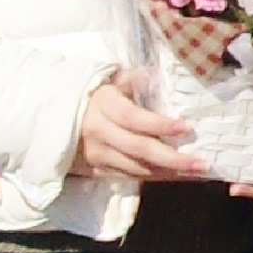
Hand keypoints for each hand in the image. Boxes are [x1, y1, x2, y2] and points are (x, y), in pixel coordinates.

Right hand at [68, 76, 206, 183]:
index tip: (186, 128)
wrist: (51, 118)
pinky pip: (129, 177)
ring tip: (195, 172)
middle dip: (173, 158)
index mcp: (103, 105)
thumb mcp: (107, 81)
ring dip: (168, 172)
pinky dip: (154, 178)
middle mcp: (99, 132)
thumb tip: (154, 74)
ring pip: (136, 168)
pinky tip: (175, 176)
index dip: (160, 124)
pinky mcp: (95, 170)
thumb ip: (131, 79)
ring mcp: (97, 154)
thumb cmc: (91, 96)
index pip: (134, 118)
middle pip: (139, 149)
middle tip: (201, 163)